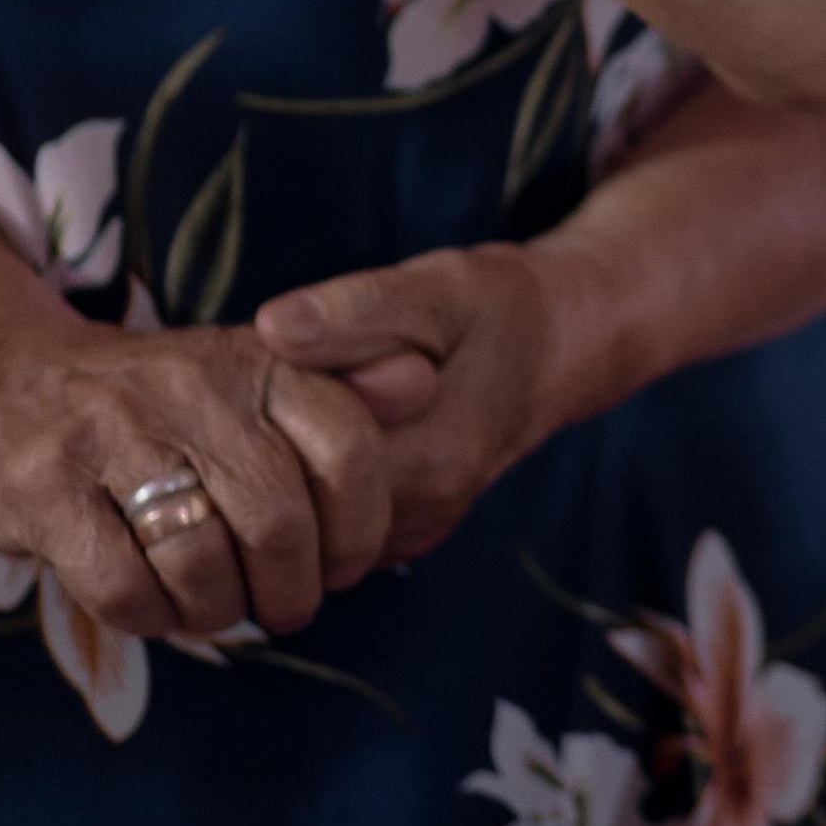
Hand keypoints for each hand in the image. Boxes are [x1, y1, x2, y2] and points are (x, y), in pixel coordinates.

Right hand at [0, 307, 392, 643]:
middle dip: (290, 589)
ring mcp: (109, 431)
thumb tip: (424, 386)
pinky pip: (122, 587)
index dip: (361, 528)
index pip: (348, 446)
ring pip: (200, 561)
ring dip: (216, 610)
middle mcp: (188, 383)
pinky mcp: (42, 487)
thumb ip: (341, 390)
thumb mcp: (250, 377)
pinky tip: (151, 604)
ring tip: (213, 606)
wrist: (2, 387)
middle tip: (281, 608)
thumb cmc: (155, 403)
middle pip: (278, 519)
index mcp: (255, 356)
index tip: (346, 566)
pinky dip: (148, 618)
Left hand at [256, 242, 559, 563]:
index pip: (306, 465)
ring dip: (295, 459)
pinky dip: (314, 477)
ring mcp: (412, 533)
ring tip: (313, 394)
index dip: (275, 410)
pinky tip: (327, 425)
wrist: (553, 348)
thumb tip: (273, 327)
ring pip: (312, 514)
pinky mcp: (402, 535)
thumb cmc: (493, 308)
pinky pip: (331, 519)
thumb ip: (359, 311)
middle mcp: (421, 515)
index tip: (281, 355)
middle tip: (288, 370)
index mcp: (431, 460)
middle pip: (303, 497)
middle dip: (280, 438)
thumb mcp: (435, 290)